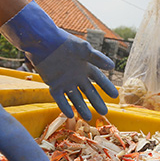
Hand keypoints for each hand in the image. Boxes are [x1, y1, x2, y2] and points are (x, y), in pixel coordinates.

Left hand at [0, 1, 118, 118]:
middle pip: (89, 91)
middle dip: (96, 102)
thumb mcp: (83, 49)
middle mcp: (76, 75)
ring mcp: (65, 81)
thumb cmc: (65, 43)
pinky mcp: (53, 85)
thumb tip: (111, 66)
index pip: (99, 79)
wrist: (44, 42)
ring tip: (88, 118)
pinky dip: (64, 106)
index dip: (106, 87)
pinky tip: (70, 114)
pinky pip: (60, 98)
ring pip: (75, 97)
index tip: (115, 96)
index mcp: (85, 66)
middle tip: (104, 113)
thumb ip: (97, 58)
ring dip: (81, 107)